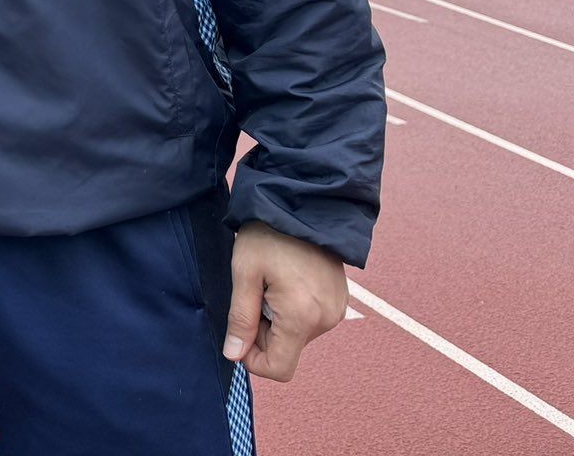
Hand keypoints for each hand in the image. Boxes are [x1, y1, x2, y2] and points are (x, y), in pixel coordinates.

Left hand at [222, 221, 348, 381]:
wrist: (303, 205)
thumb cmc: (269, 235)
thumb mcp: (244, 274)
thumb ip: (240, 318)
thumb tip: (234, 355)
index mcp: (302, 317)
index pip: (279, 368)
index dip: (253, 358)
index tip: (240, 331)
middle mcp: (325, 320)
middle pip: (286, 349)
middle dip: (263, 330)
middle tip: (254, 292)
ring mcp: (336, 311)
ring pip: (296, 334)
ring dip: (277, 318)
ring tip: (271, 282)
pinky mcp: (339, 301)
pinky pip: (310, 320)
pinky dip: (292, 309)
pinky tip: (286, 280)